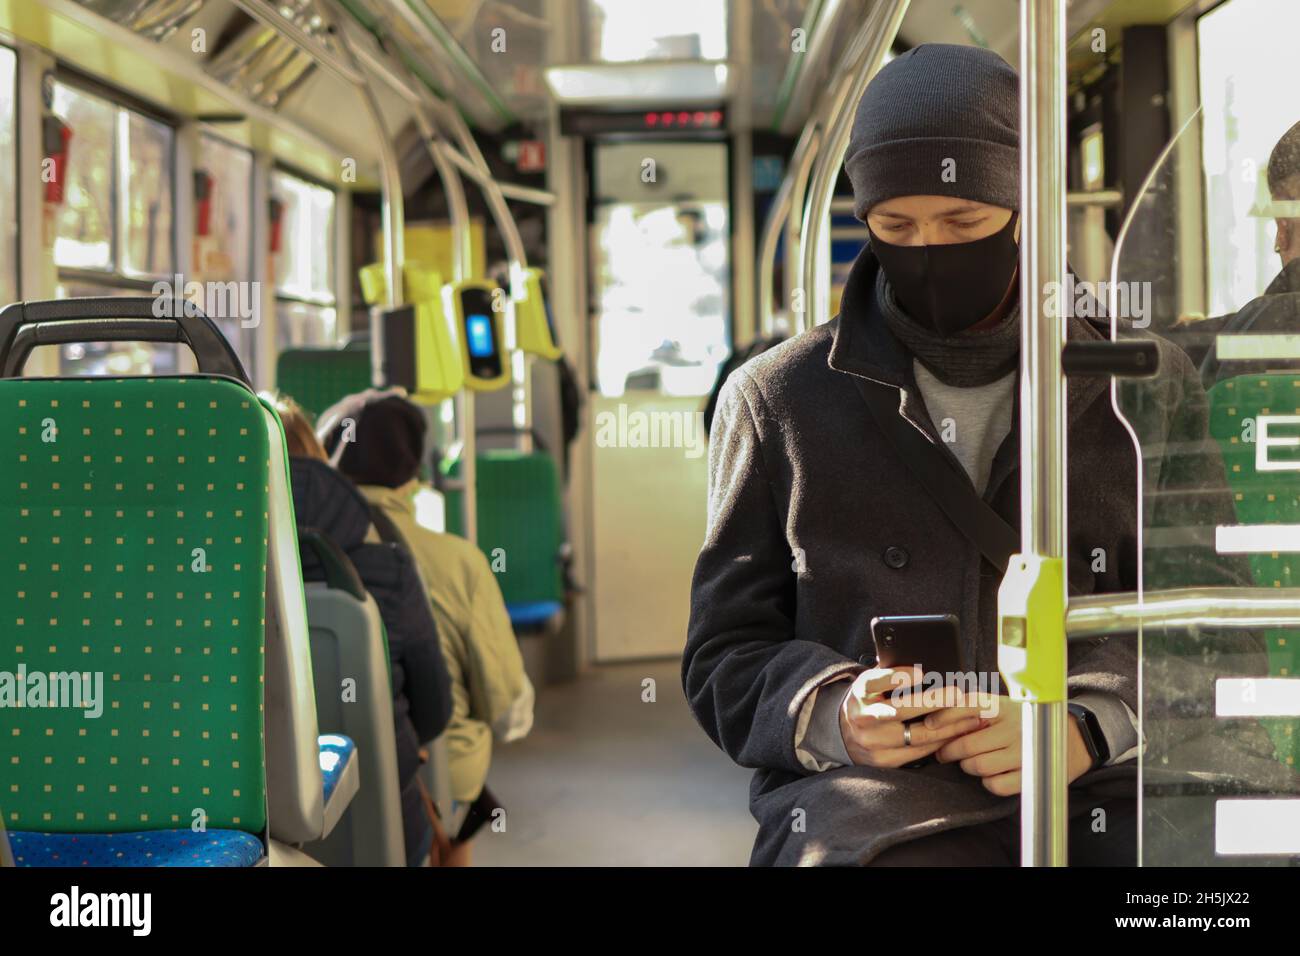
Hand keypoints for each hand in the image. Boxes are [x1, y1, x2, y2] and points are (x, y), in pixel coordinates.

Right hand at [838, 667, 987, 768]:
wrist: (843, 732)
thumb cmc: (869, 700)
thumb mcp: (872, 682)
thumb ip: (892, 674)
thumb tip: (925, 669)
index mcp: (860, 692)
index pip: (878, 681)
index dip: (899, 677)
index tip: (921, 673)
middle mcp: (863, 718)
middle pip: (903, 710)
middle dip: (936, 702)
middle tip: (960, 695)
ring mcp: (873, 742)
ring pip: (917, 735)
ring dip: (948, 726)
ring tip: (971, 717)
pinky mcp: (883, 761)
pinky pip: (918, 752)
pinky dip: (940, 742)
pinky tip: (957, 733)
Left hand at [927, 692, 1094, 794]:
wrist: (1072, 737)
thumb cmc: (1026, 721)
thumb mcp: (1003, 706)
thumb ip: (975, 711)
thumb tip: (934, 721)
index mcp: (1003, 706)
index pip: (967, 706)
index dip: (944, 717)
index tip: (927, 727)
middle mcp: (1013, 726)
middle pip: (965, 745)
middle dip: (949, 752)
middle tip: (944, 753)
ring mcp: (1022, 751)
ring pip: (977, 766)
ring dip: (969, 767)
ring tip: (972, 761)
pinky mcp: (1030, 774)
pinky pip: (995, 785)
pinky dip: (989, 782)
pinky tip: (993, 773)